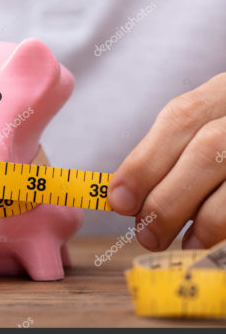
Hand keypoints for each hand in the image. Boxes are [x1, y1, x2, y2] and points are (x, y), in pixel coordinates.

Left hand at [108, 73, 225, 250]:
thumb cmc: (220, 145)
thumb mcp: (202, 127)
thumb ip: (168, 152)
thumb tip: (125, 196)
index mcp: (224, 92)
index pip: (182, 119)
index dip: (145, 162)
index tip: (118, 201)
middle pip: (208, 151)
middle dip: (166, 200)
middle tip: (145, 234)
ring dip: (197, 221)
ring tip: (169, 241)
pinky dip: (220, 228)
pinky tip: (198, 240)